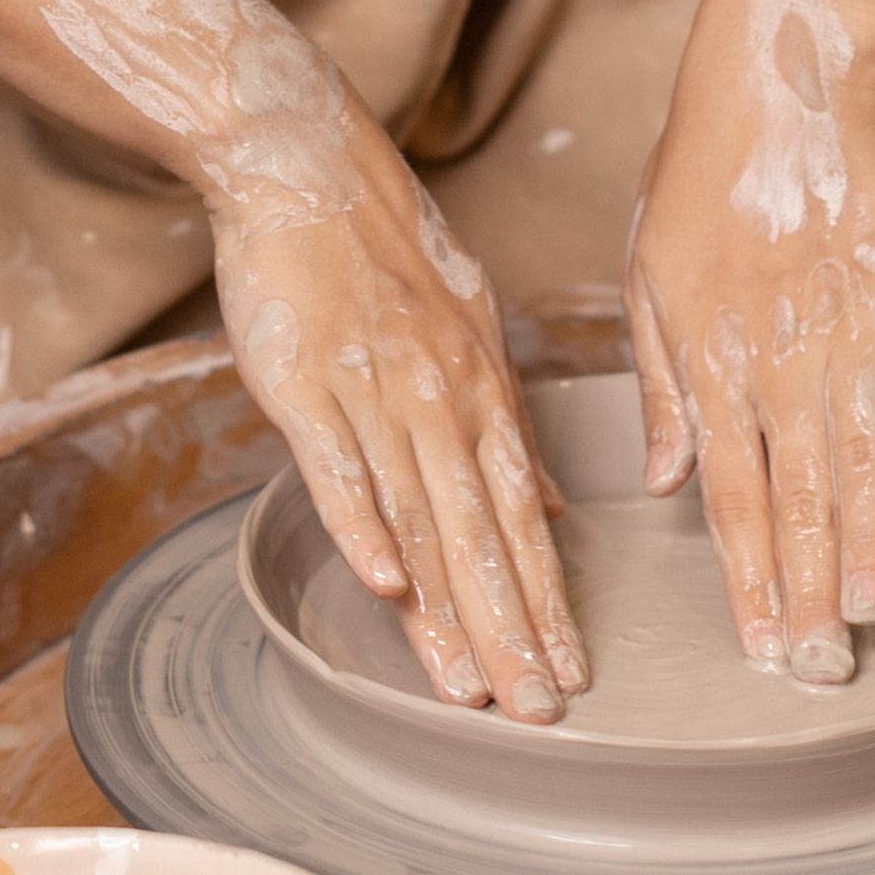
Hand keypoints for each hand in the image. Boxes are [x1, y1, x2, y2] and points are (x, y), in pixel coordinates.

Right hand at [213, 116, 587, 724]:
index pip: (522, 515)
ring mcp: (371, 391)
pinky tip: (382, 586)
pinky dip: (362, 526)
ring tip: (471, 689)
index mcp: (480, 388)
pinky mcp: (303, 383)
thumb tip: (549, 505)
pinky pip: (337, 466)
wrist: (303, 163)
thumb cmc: (380, 246)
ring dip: (447, 609)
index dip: (546, 598)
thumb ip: (505, 419)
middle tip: (540, 711)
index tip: (571, 673)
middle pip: (480, 533)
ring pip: (419, 516)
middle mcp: (438, 398)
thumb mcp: (467, 324)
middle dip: (512, 630)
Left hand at [623, 4, 874, 685]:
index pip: (730, 491)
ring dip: (871, 540)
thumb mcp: (648, 279)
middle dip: (809, 585)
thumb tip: (663, 481)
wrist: (777, 88)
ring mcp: (849, 327)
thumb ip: (660, 385)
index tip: (761, 644)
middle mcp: (780, 356)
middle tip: (823, 664)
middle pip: (799, 493)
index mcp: (711, 359)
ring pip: (864, 456)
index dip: (747, 573)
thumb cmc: (701, 183)